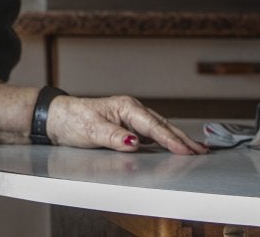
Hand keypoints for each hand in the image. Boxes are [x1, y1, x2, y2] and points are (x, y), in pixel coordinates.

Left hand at [48, 94, 206, 155]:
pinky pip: (152, 132)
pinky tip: (176, 145)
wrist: (57, 117)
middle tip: (202, 151)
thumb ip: (114, 137)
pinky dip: (166, 138)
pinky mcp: (128, 124)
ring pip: (159, 128)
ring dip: (178, 138)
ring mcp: (130, 116)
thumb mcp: (91, 130)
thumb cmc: (73, 121)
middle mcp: (131, 109)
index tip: (185, 150)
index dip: (170, 139)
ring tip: (197, 149)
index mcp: (125, 107)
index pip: (153, 126)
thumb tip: (135, 143)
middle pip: (162, 125)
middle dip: (182, 138)